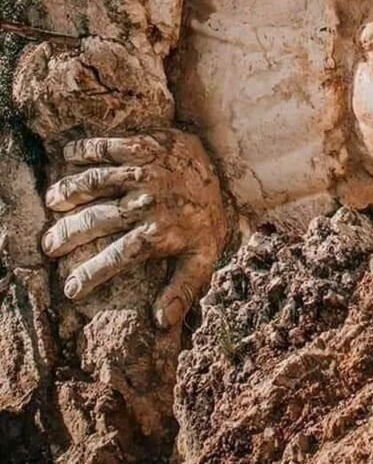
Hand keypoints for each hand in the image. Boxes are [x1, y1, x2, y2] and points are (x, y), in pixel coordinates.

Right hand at [41, 130, 226, 328]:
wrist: (230, 165)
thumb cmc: (211, 215)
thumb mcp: (204, 257)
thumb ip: (183, 290)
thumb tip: (160, 321)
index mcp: (158, 232)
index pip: (116, 258)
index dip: (90, 274)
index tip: (70, 289)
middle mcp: (147, 202)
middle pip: (96, 219)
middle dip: (67, 234)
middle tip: (48, 245)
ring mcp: (145, 171)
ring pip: (96, 182)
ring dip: (69, 192)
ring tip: (51, 202)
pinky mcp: (146, 144)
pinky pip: (109, 146)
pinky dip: (86, 149)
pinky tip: (68, 156)